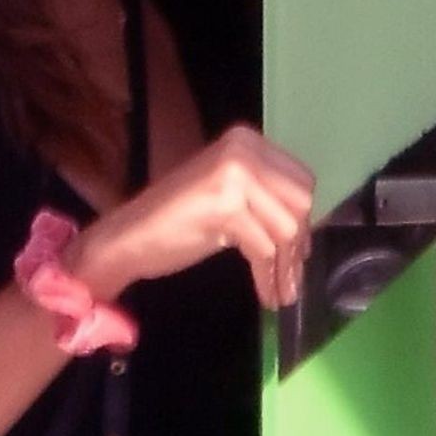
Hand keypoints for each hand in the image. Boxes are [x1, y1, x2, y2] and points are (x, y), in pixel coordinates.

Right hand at [71, 124, 315, 309]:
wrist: (128, 239)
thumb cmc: (175, 222)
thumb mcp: (227, 195)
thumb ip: (263, 197)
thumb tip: (306, 225)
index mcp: (246, 141)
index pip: (300, 180)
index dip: (304, 219)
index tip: (298, 253)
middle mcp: (243, 149)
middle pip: (299, 203)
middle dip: (298, 246)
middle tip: (291, 278)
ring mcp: (234, 175)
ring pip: (286, 228)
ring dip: (285, 268)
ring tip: (281, 293)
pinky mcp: (226, 207)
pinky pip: (264, 249)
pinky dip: (268, 276)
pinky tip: (266, 294)